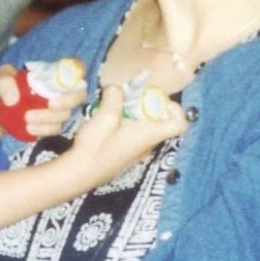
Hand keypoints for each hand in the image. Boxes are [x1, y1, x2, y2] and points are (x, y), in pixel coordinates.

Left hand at [0, 62, 86, 140]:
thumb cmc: (1, 88)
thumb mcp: (1, 77)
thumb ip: (6, 81)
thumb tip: (13, 99)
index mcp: (50, 75)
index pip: (74, 71)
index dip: (76, 74)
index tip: (67, 80)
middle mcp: (57, 91)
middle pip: (78, 96)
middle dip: (68, 101)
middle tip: (50, 104)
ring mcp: (54, 111)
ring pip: (65, 115)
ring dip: (50, 118)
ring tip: (27, 119)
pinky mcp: (46, 126)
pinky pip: (53, 130)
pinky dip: (43, 130)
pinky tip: (29, 129)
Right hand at [67, 83, 185, 188]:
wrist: (79, 173)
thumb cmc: (97, 146)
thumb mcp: (106, 115)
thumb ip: (114, 96)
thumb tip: (116, 88)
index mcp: (150, 135)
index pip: (179, 125)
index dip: (174, 109)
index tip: (155, 98)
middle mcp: (147, 144)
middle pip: (160, 121)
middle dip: (146, 103)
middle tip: (128, 95)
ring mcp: (135, 150)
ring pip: (144, 126)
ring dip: (132, 111)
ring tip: (113, 104)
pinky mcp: (124, 153)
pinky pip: (131, 133)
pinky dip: (124, 121)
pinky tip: (105, 119)